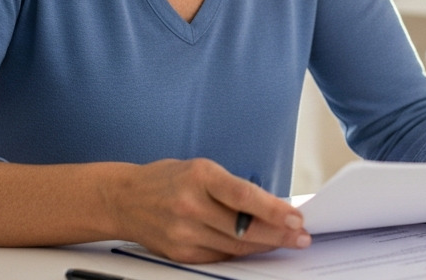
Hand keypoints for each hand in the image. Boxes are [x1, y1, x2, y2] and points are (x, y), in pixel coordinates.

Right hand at [107, 158, 310, 263]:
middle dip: (278, 233)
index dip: (274, 210)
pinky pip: (220, 256)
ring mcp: (184, 232)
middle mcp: (190, 205)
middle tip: (300, 236)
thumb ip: (233, 188)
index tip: (296, 217)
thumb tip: (272, 208)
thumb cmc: (167, 180)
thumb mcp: (201, 169)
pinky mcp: (180, 253)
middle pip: (243, 227)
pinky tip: (256, 247)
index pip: (244, 196)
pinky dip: (241, 252)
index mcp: (199, 176)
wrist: (124, 199)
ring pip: (235, 246)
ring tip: (286, 241)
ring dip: (265, 245)